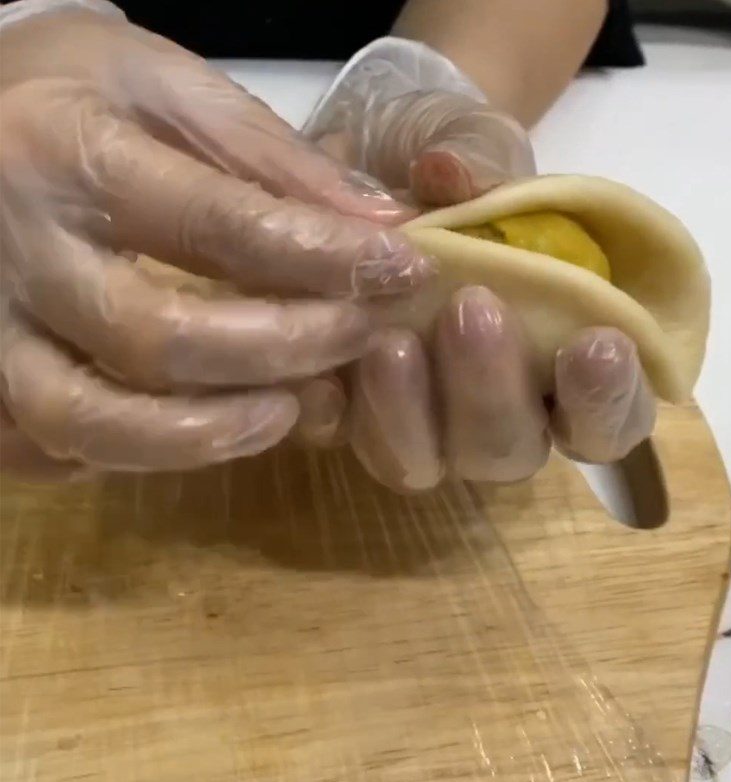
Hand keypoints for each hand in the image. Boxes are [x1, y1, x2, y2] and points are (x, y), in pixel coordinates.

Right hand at [0, 6, 433, 476]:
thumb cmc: (71, 92)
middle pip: (163, 338)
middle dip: (284, 350)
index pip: (222, 225)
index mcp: (69, 153)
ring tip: (287, 414)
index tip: (402, 269)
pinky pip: (47, 450)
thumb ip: (273, 157)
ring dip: (207, 435)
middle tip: (357, 335)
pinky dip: (130, 456)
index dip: (326, 258)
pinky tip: (190, 428)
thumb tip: (380, 224)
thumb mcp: (168, 85)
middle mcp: (14, 249)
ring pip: (92, 421)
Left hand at [305, 84, 655, 491]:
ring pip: (423, 464)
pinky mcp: (347, 412)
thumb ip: (481, 158)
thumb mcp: (473, 142)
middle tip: (474, 309)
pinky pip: (339, 440)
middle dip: (492, 395)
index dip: (610, 401)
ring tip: (391, 341)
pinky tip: (323, 372)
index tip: (598, 343)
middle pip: (509, 453)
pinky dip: (334, 412)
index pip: (606, 421)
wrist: (364, 169)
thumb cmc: (449, 169)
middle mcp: (491, 408)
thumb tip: (446, 172)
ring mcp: (416, 421)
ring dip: (409, 416)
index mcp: (555, 362)